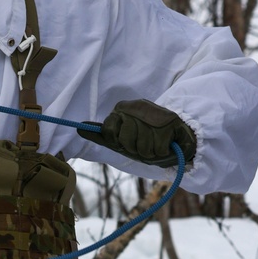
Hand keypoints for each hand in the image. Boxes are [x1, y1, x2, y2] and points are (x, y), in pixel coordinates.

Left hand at [78, 99, 196, 168]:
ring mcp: (153, 112)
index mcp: (123, 108)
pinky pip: (157, 149)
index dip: (118, 140)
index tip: (127, 139)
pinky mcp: (169, 122)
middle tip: (144, 142)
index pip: (108, 129)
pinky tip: (166, 143)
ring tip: (155, 143)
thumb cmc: (148, 140)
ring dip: (149, 152)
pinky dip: (162, 152)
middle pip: (124, 140)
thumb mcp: (121, 139)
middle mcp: (137, 106)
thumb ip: (102, 134)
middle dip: (134, 148)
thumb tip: (78, 128)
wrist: (179, 138)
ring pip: (142, 147)